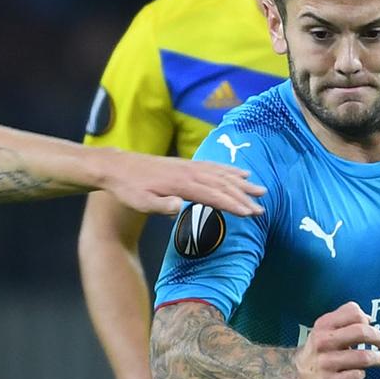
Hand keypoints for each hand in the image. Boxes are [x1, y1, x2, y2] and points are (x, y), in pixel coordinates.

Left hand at [101, 151, 263, 218]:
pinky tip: (240, 173)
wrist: (118, 167)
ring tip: (260, 190)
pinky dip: (230, 170)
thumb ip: (161, 206)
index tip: (249, 213)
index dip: (232, 205)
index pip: (213, 196)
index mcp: (181, 184)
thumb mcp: (140, 202)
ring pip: (221, 174)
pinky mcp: (187, 164)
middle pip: (222, 185)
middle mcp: (189, 172)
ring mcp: (189, 166)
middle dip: (243, 197)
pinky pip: (214, 166)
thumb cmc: (128, 189)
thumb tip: (178, 207)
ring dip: (242, 183)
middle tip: (261, 209)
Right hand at [293, 301, 379, 378]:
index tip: (372, 329)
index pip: (354, 313)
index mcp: (324, 324)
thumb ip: (346, 317)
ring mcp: (325, 363)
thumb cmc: (320, 349)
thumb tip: (369, 318)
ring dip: (378, 358)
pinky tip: (358, 374)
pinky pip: (356, 376)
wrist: (297, 373)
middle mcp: (323, 342)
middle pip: (361, 332)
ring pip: (363, 357)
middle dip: (378, 338)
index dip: (368, 321)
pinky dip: (361, 375)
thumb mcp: (326, 327)